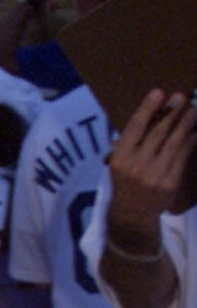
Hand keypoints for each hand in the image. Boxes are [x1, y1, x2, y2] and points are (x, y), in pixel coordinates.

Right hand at [108, 88, 196, 235]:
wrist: (132, 215)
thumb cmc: (125, 183)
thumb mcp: (119, 163)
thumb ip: (131, 143)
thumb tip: (152, 115)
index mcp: (120, 158)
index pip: (134, 128)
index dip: (147, 109)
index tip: (159, 92)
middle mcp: (137, 165)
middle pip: (157, 133)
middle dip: (171, 113)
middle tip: (181, 97)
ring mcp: (155, 174)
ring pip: (174, 143)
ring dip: (185, 124)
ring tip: (193, 110)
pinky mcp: (170, 182)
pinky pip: (183, 156)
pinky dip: (190, 142)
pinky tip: (194, 132)